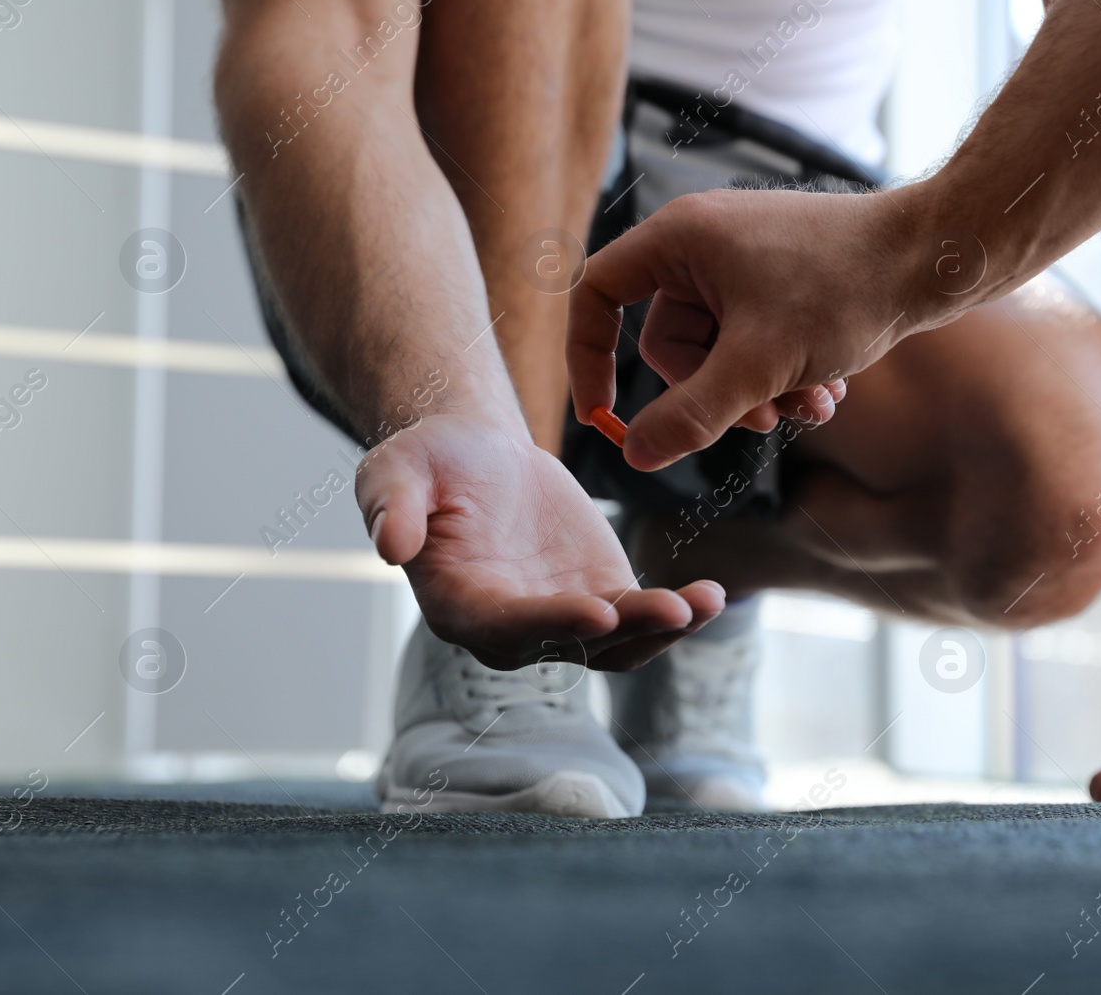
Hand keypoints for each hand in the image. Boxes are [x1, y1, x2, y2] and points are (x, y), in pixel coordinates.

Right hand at [355, 412, 724, 670]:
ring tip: (705, 603)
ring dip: (663, 630)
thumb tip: (388, 546)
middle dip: (624, 631)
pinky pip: (643, 619)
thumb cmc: (431, 461)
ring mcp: (562, 619)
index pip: (504, 626)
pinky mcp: (601, 599)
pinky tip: (712, 596)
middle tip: (671, 611)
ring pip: (616, 644)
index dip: (549, 623)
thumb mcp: (397, 467)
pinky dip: (679, 612)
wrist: (479, 455)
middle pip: (570, 643)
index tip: (595, 613)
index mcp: (458, 604)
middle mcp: (511, 629)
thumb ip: (392, 504)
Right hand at [567, 186, 939, 471]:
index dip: (588, 358)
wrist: (937, 256)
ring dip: (758, 393)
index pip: (597, 294)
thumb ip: (692, 414)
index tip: (604, 417)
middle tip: (768, 419)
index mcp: (680, 238)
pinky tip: (829, 393)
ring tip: (813, 407)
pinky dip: (782, 374)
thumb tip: (634, 454)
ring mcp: (744, 260)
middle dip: (716, 393)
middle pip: (667, 343)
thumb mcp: (760, 365)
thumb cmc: (849, 289)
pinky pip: (754, 342)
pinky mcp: (781, 280)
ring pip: (719, 352)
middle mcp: (704, 242)